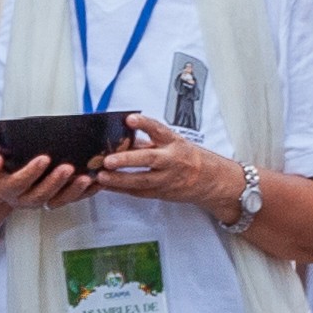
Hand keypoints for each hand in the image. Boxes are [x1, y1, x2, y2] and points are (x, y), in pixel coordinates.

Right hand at [0, 145, 97, 210]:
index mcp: (7, 188)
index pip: (19, 183)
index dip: (31, 172)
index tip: (44, 158)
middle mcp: (24, 198)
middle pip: (41, 194)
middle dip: (56, 182)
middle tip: (68, 167)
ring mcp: (40, 200)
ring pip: (58, 200)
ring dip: (73, 190)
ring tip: (86, 178)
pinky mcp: (54, 198)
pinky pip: (71, 199)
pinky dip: (85, 193)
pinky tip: (96, 182)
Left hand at [100, 114, 246, 217]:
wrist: (210, 180)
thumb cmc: (188, 158)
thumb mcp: (172, 143)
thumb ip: (147, 140)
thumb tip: (120, 137)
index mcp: (174, 143)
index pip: (159, 130)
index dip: (144, 124)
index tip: (130, 119)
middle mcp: (171, 160)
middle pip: (149, 159)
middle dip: (127, 160)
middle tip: (109, 160)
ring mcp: (167, 178)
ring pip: (142, 180)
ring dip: (119, 179)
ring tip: (102, 176)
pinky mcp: (162, 192)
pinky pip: (139, 192)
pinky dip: (121, 189)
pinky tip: (107, 185)